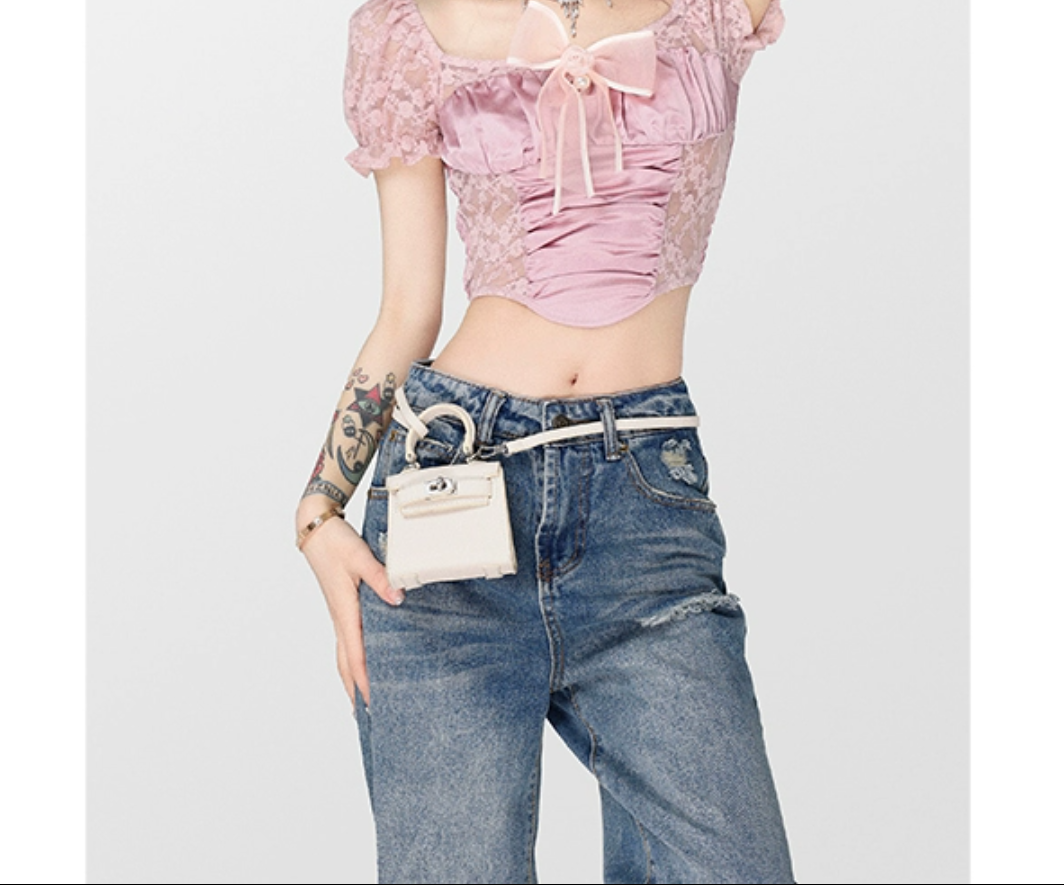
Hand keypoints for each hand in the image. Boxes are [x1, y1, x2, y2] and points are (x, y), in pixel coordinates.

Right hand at [299, 513, 404, 708]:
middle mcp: (340, 619)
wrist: (315, 529)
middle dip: (356, 691)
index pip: (355, 656)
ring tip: (362, 700)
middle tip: (367, 717)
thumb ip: (381, 578)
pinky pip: (347, 642)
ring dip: (352, 679)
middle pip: (346, 665)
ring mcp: (339, 615)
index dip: (364, 681)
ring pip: (344, 655)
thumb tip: (397, 598)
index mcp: (345, 612)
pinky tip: (362, 662)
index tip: (373, 703)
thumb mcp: (361, 558)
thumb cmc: (336, 543)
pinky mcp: (341, 608)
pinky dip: (353, 660)